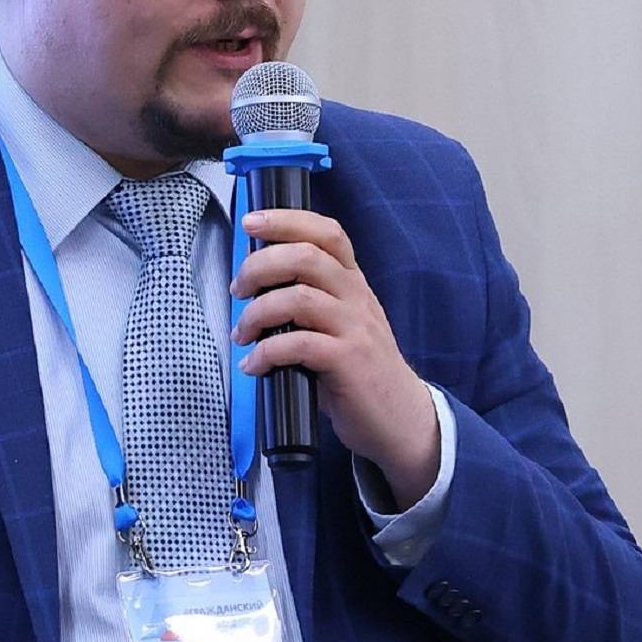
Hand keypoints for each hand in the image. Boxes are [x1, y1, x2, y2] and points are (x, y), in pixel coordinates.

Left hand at [230, 209, 438, 510]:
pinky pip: (299, 345)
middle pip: (305, 257)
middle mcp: (357, 297)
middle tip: (238, 289)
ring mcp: (356, 328)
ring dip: (258, 312)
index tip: (251, 222)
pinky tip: (254, 366)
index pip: (326, 232)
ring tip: (242, 333)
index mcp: (352, 282)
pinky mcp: (350, 362)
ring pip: (299, 298)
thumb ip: (308, 300)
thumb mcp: (339, 324)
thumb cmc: (358, 370)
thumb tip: (254, 284)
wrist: (402, 421)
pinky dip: (266, 353)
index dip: (286, 220)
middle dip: (260, 266)